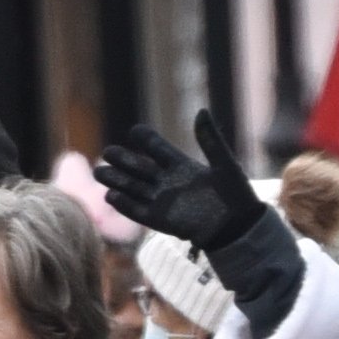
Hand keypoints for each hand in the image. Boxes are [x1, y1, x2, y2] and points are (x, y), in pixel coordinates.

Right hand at [97, 112, 262, 253]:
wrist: (238, 227)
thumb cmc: (236, 195)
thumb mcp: (225, 164)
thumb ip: (211, 140)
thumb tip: (202, 111)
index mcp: (179, 163)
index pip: (155, 147)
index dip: (144, 139)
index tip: (135, 132)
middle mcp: (166, 180)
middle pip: (138, 167)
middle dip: (122, 160)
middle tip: (108, 153)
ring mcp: (161, 200)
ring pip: (133, 188)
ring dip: (116, 180)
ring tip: (100, 172)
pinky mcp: (160, 220)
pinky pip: (138, 211)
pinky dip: (125, 205)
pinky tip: (112, 196)